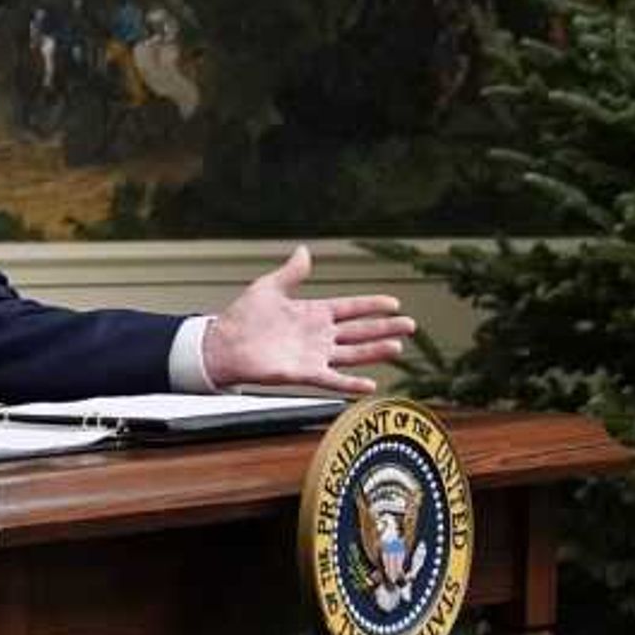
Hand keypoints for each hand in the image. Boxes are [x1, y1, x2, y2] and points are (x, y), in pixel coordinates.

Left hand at [201, 248, 414, 395]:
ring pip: (352, 354)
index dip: (371, 305)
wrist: (223, 344)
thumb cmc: (243, 317)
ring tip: (399, 347)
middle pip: (359, 331)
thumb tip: (304, 250)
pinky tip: (371, 384)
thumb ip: (291, 272)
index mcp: (313, 313)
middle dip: (384, 327)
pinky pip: (332, 379)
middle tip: (411, 324)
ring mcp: (314, 355)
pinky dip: (350, 383)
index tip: (394, 302)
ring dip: (375, 351)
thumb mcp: (269, 288)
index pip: (350, 308)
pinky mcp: (304, 373)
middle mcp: (319, 335)